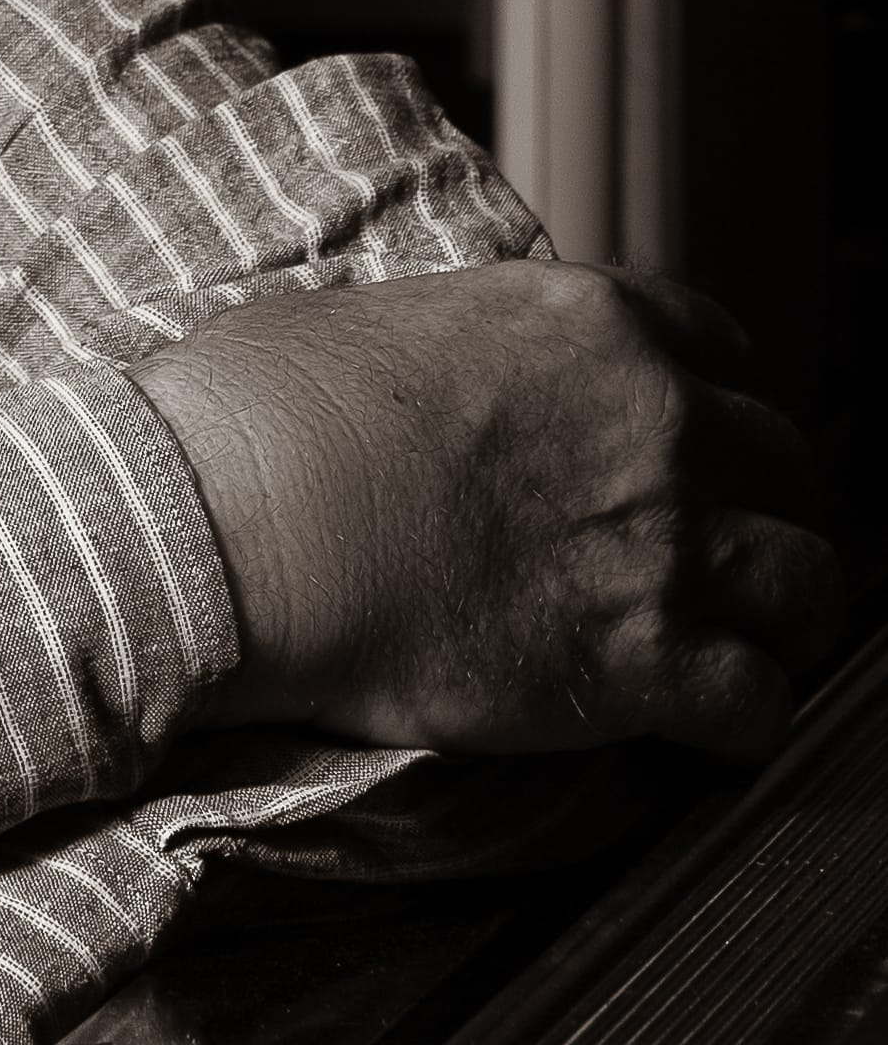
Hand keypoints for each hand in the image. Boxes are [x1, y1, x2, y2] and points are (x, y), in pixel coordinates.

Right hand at [134, 264, 848, 760]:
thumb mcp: (367, 318)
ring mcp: (663, 543)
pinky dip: (742, 723)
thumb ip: (451, 344)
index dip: (712, 403)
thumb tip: (424, 369)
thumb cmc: (265, 417)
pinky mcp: (641, 663)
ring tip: (742, 645)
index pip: (722, 348)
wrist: (236, 527)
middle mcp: (658, 421)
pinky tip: (702, 725)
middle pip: (784, 465)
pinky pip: (761, 706)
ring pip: (808, 583)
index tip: (690, 445)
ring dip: (780, 617)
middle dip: (761, 509)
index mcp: (592, 323)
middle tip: (716, 554)